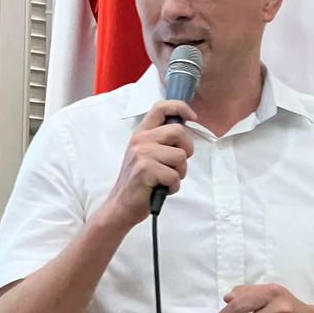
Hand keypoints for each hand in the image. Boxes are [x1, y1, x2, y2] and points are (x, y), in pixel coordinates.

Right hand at [101, 99, 197, 229]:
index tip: (192, 117)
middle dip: (186, 151)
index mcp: (142, 133)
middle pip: (179, 132)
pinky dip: (173, 186)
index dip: (180, 107)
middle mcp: (140, 139)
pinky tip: (162, 189)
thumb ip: (161, 141)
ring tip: (165, 179)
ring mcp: (142, 154)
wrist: (121, 205)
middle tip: (175, 166)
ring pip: (180, 156)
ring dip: (179, 172)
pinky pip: (175, 175)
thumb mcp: (146, 154)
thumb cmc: (140, 182)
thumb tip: (184, 130)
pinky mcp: (145, 170)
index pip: (160, 107)